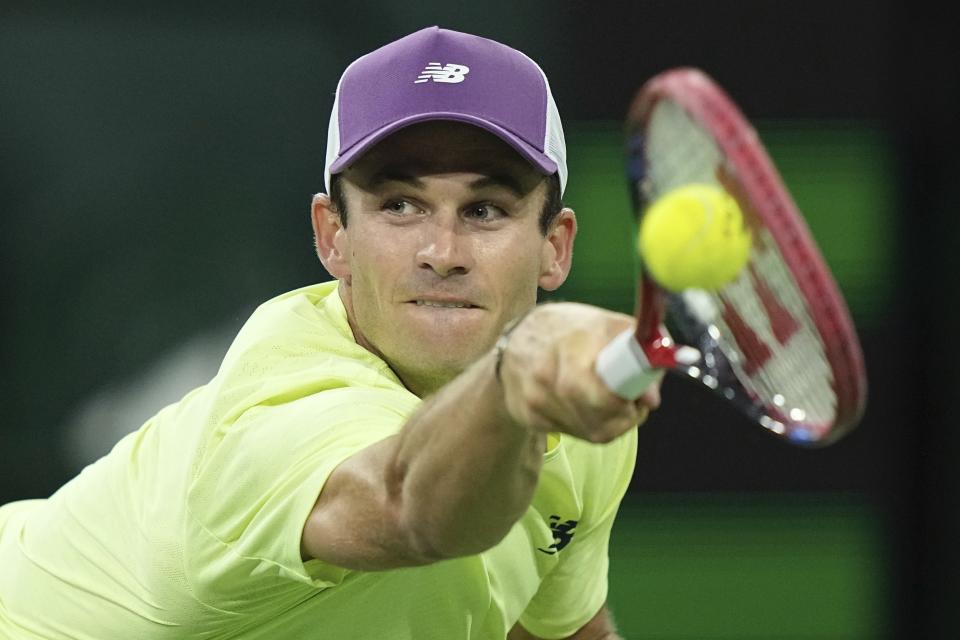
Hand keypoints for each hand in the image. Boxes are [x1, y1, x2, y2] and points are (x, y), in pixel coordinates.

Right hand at [498, 302, 660, 442]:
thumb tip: (650, 397)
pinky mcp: (526, 416)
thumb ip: (640, 353)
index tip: (637, 397)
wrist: (517, 337)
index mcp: (571, 346)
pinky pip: (571, 433)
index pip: (602, 397)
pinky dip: (585, 423)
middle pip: (598, 422)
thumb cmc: (571, 329)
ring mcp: (533, 399)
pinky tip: (581, 402)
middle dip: (623, 416)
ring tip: (605, 398)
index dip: (626, 404)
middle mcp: (545, 375)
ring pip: (588, 433)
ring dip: (607, 422)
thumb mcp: (609, 324)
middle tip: (629, 401)